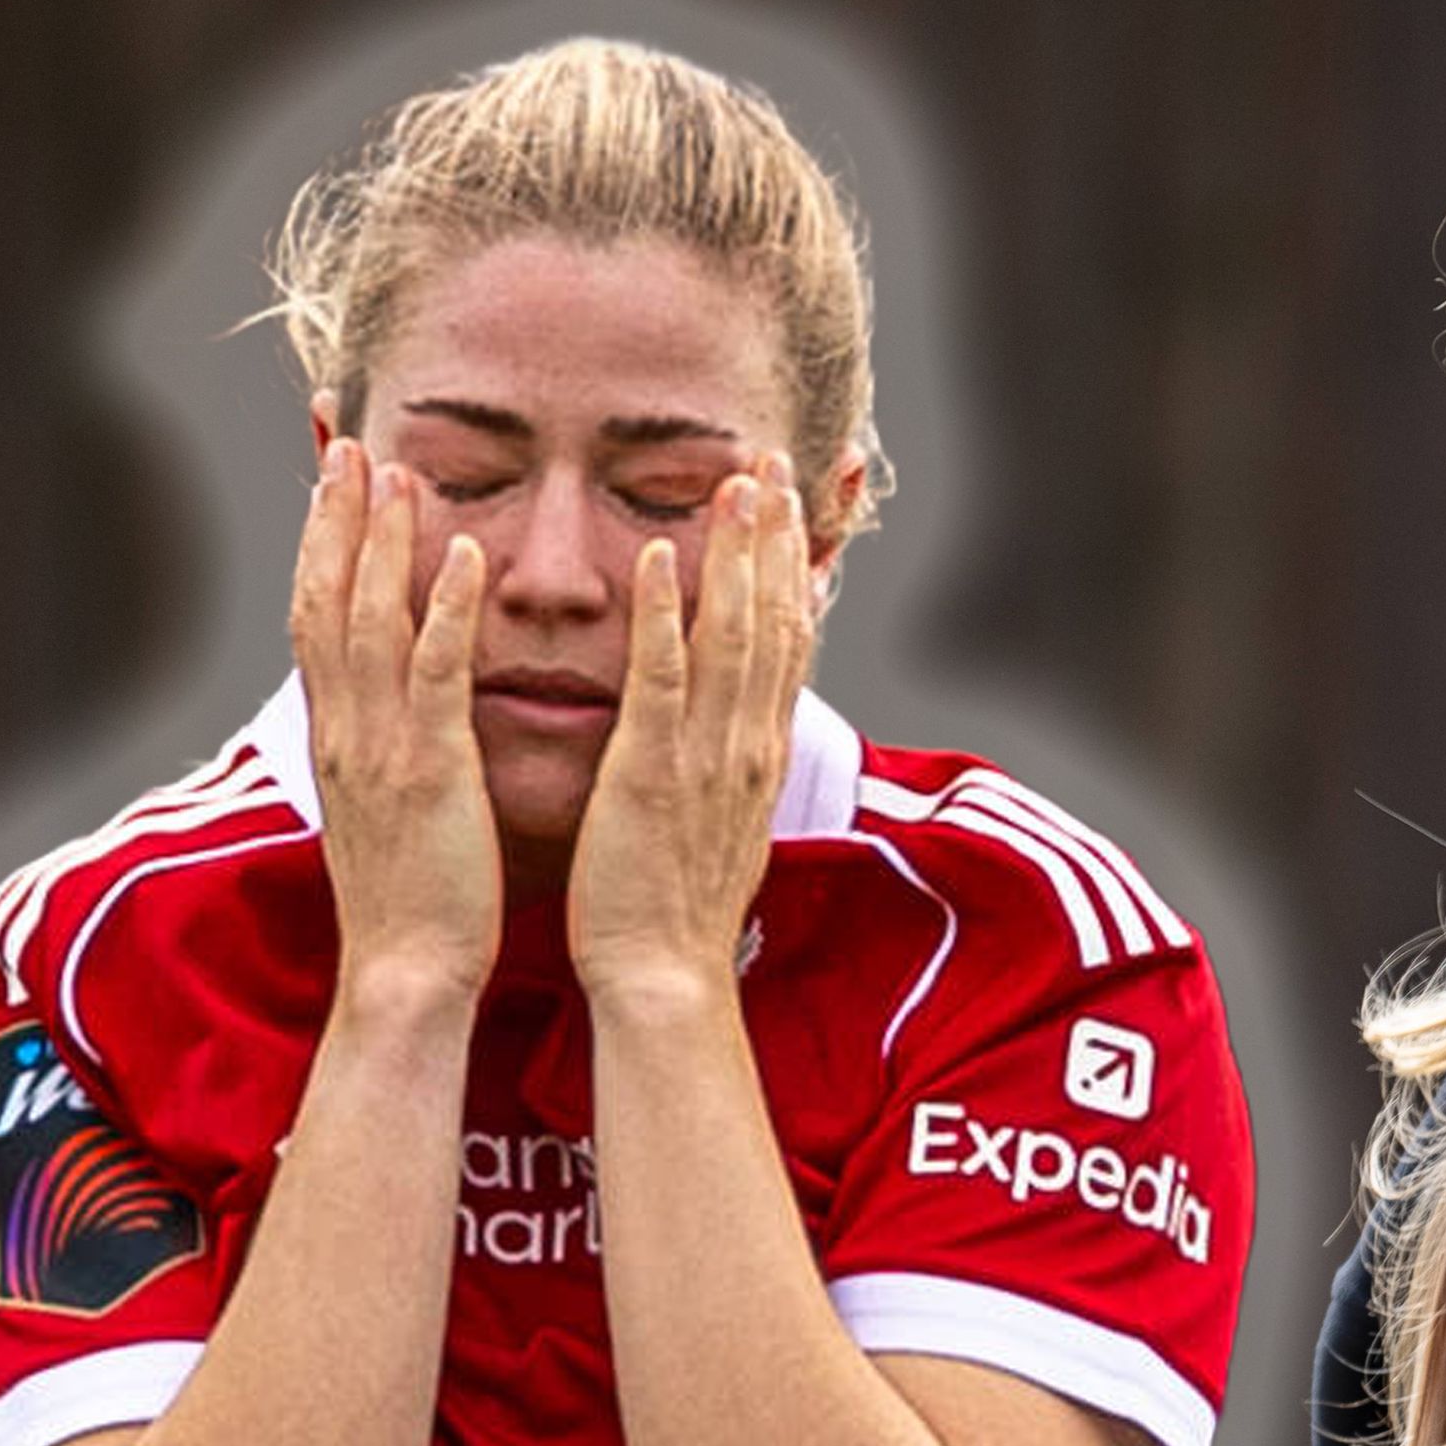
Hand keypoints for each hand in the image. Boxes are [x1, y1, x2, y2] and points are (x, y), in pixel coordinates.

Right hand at [291, 439, 496, 1001]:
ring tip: (393, 467)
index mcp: (342, 737)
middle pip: (326, 600)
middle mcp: (348, 730)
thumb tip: (400, 711)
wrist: (408, 975)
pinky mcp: (429, 771)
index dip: (319, 547)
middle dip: (333, 519)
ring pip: (369, 620)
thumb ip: (393, 748)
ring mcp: (382, 747)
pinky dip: (444, 608)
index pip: (318, 620)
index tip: (328, 483)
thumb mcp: (393, 807)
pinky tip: (464, 552)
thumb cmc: (419, 900)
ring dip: (379, 539)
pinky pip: (434, 674)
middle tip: (343, 443)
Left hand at [567, 455, 813, 1004]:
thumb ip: (722, 768)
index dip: (792, 570)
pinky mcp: (653, 772)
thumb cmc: (670, 911)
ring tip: (736, 484)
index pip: (789, 643)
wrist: (662, 980)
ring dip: (736, 554)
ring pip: (734, 635)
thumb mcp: (713, 824)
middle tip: (773, 464)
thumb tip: (730, 735)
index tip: (788, 510)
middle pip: (776, 621)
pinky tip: (658, 555)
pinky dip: (665, 614)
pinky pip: (662, 678)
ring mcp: (706, 756)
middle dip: (775, 539)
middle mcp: (746, 744)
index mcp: (756, 754)